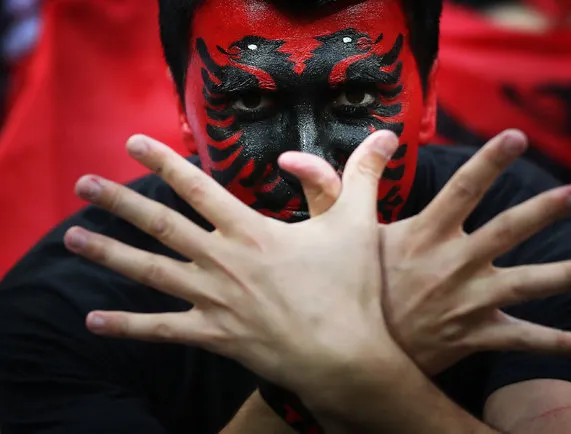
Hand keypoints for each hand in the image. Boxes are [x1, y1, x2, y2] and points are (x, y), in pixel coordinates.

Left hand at [64, 131, 401, 398]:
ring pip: (150, 273)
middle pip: (159, 225)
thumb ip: (362, 177)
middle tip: (82, 184)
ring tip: (71, 239)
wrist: (345, 355)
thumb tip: (386, 136)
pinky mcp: (213, 335)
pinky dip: (128, 327)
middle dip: (118, 202)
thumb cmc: (349, 288)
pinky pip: (162, 330)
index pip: (197, 187)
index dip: (163, 162)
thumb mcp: (358, 224)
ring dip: (108, 255)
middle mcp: (222, 261)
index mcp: (250, 231)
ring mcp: (213, 300)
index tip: (133, 143)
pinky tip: (94, 322)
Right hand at [281, 130, 570, 374]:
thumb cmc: (350, 290)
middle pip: (509, 229)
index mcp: (424, 235)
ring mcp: (469, 301)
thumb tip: (300, 153)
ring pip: (528, 284)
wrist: (355, 354)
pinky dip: (558, 345)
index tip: (517, 137)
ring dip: (569, 275)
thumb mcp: (337, 238)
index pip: (462, 189)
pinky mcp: (477, 335)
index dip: (490, 161)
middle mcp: (453, 264)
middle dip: (547, 209)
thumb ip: (330, 190)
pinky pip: (524, 340)